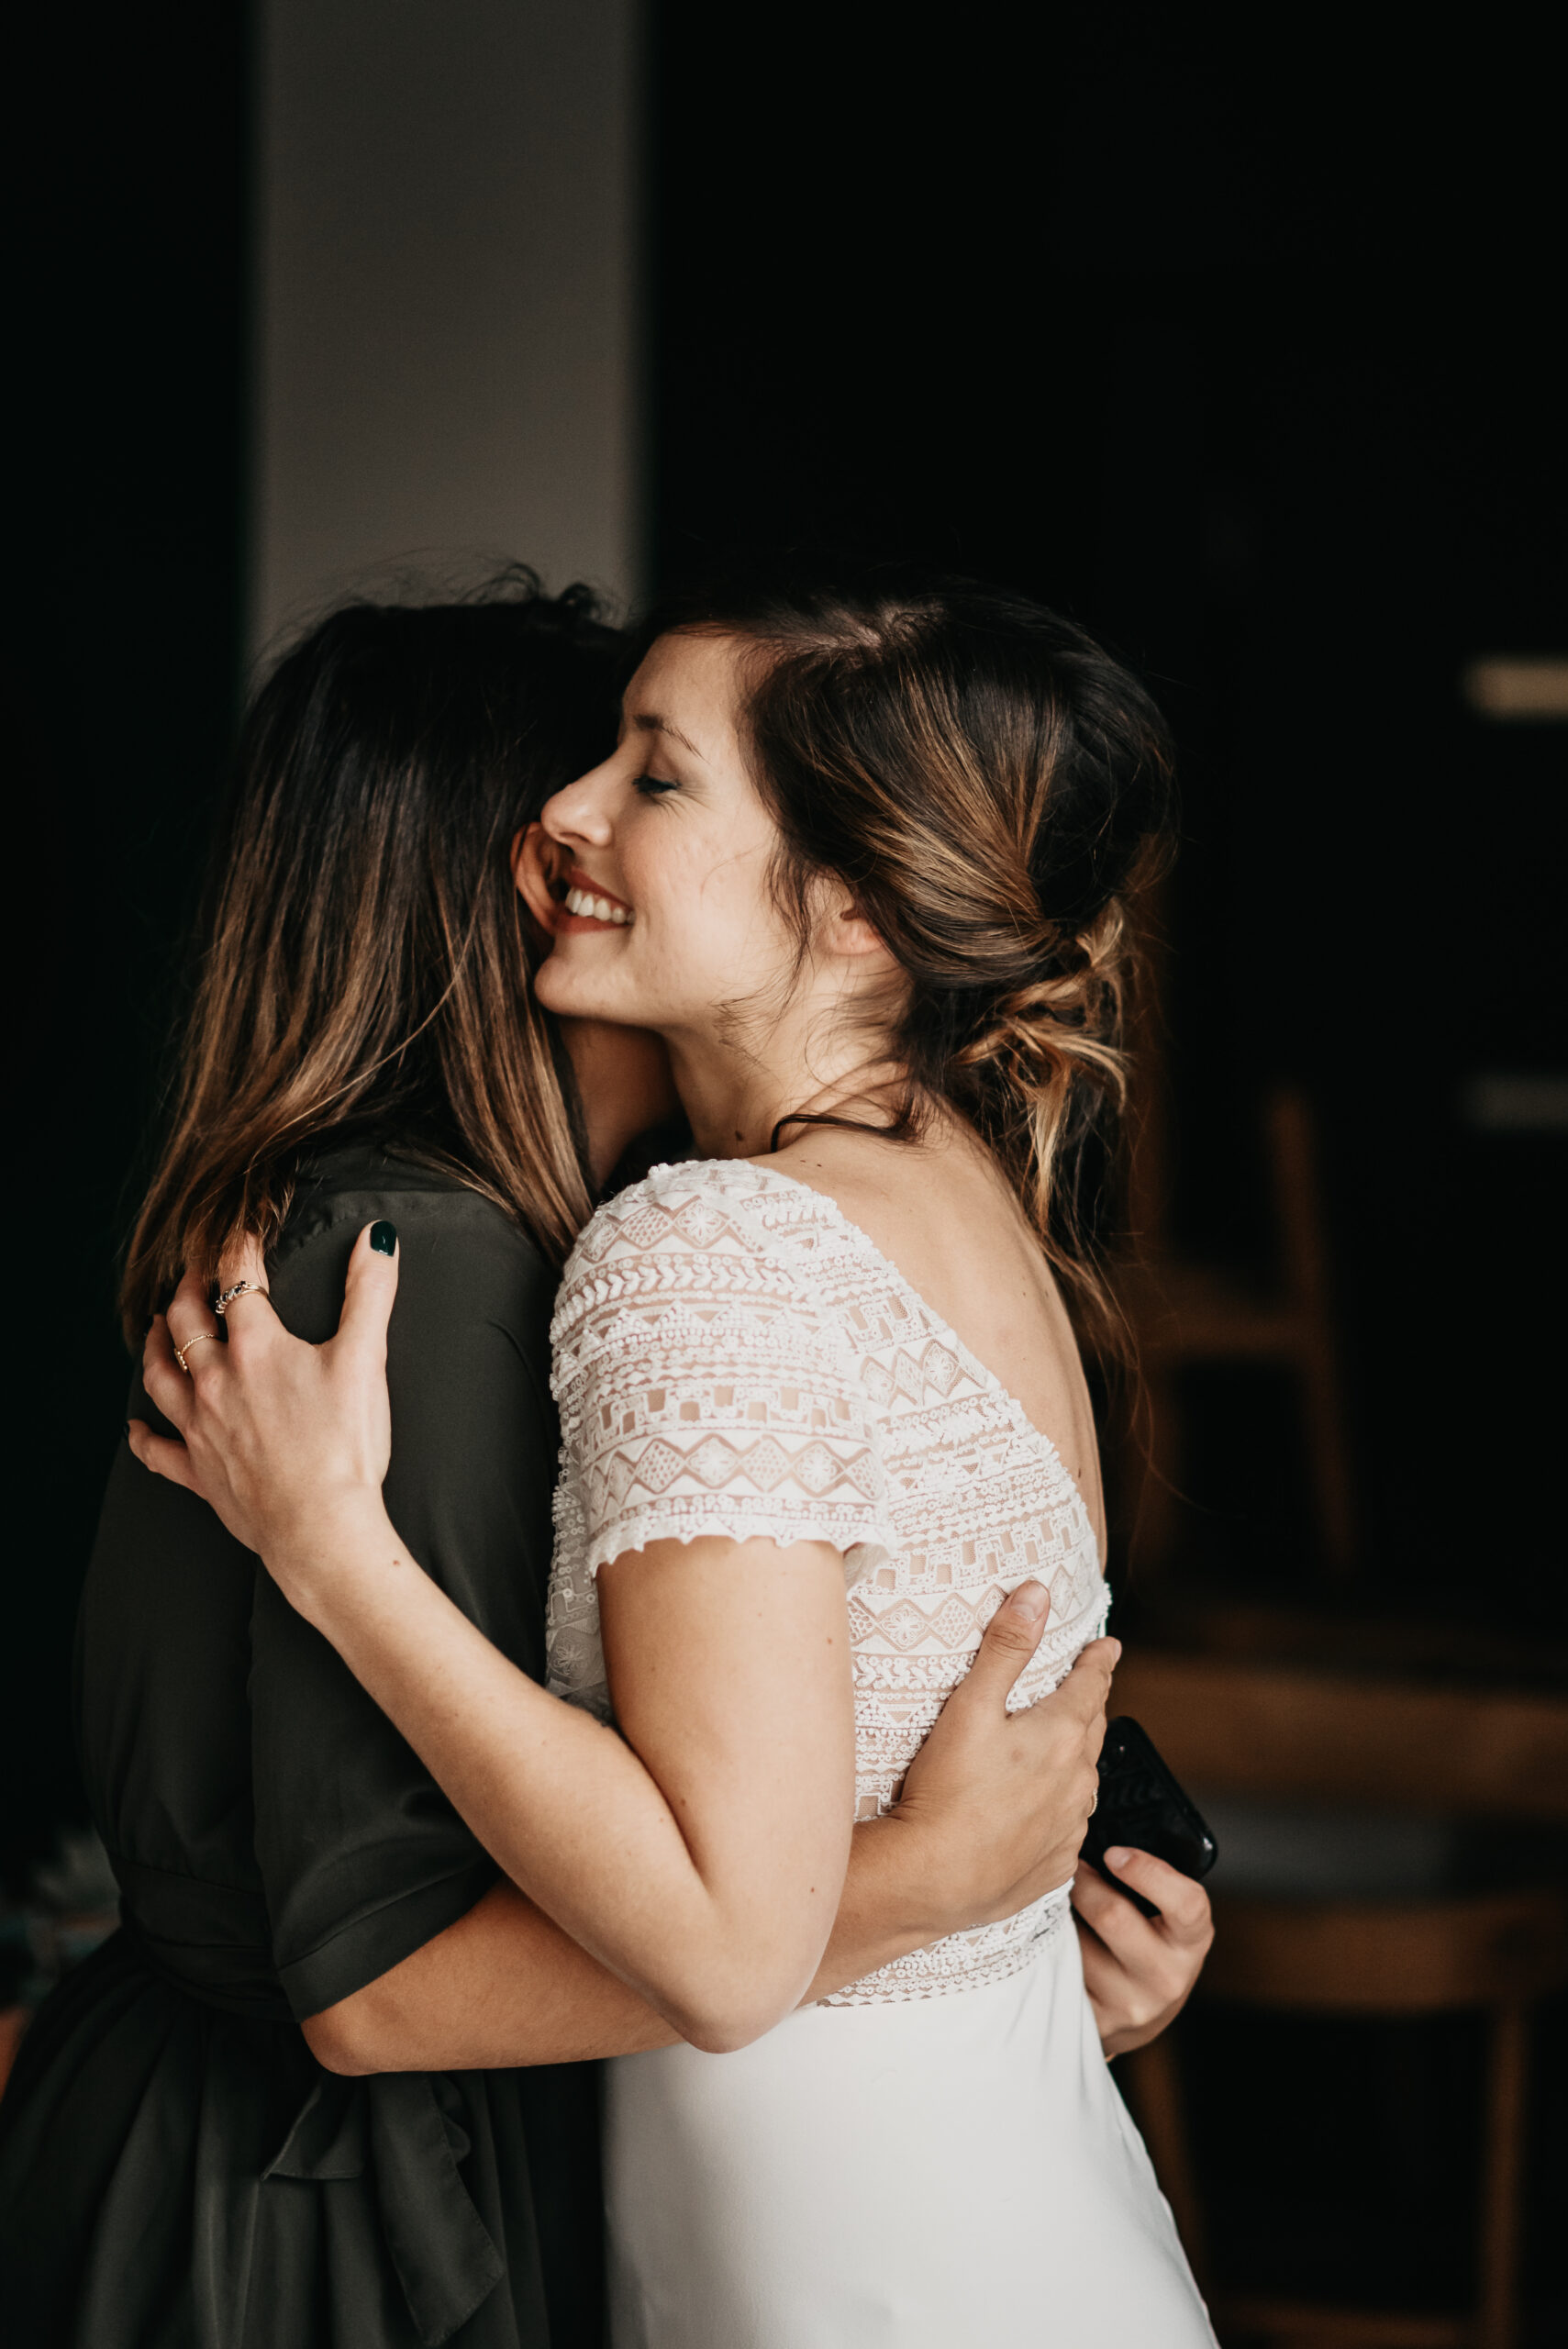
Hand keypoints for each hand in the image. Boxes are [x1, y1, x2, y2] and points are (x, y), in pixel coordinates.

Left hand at [127, 1225, 400, 1616]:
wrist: (320, 1526)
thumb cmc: (344, 1445)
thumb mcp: (367, 1359)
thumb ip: (370, 1292)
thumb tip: (378, 1237)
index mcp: (256, 1347)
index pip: (238, 1279)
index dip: (238, 1246)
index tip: (241, 1228)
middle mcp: (216, 1380)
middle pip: (185, 1321)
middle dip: (187, 1288)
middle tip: (194, 1273)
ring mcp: (201, 1427)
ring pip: (160, 1375)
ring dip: (155, 1344)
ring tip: (156, 1325)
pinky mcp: (199, 1471)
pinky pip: (157, 1451)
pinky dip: (143, 1436)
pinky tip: (136, 1427)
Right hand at [894, 1586, 1117, 1937]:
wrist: (932, 1879)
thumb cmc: (946, 1790)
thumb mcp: (970, 1706)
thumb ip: (1006, 1648)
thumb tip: (1036, 1594)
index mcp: (1060, 1735)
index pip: (1091, 1685)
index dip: (1098, 1661)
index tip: (1108, 1647)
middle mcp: (1077, 1781)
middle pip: (1092, 1731)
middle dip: (1090, 1705)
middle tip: (1086, 1689)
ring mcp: (1069, 1827)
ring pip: (1084, 1781)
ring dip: (1077, 1759)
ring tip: (1063, 1750)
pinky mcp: (1055, 1865)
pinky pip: (1070, 1827)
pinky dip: (1062, 1809)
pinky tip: (1044, 1810)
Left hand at [1072, 1848, 1213, 2056]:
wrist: (1144, 2011)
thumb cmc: (1152, 1941)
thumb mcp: (1167, 1915)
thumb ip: (1147, 1881)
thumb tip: (1092, 1831)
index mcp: (1192, 1940)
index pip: (1187, 1904)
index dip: (1147, 1871)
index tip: (1114, 1853)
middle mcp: (1168, 1977)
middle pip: (1112, 1916)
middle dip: (1084, 1882)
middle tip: (1070, 1865)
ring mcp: (1132, 2004)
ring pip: (1078, 1941)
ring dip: (1063, 1915)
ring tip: (1063, 1904)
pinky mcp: (1098, 2020)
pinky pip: (1061, 1967)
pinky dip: (1053, 1944)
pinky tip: (1056, 1935)